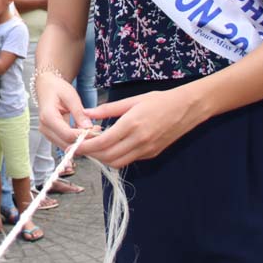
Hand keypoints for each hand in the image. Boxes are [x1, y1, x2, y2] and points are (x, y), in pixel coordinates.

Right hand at [36, 73, 91, 149]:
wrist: (47, 87)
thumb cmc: (57, 88)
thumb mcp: (70, 96)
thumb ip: (79, 113)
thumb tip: (88, 128)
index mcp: (48, 117)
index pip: (67, 134)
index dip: (84, 136)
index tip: (97, 130)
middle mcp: (45, 128)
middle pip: (66, 144)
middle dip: (84, 141)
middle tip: (98, 131)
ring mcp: (46, 133)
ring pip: (66, 146)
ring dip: (81, 142)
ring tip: (93, 130)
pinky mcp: (51, 135)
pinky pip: (65, 142)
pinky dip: (76, 140)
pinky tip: (84, 130)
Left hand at [79, 84, 206, 167]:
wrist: (187, 108)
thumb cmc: (159, 100)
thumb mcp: (132, 100)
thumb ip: (108, 109)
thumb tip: (87, 113)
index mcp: (132, 124)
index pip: (103, 142)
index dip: (87, 146)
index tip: (75, 144)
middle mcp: (139, 140)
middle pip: (108, 156)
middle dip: (92, 154)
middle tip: (81, 147)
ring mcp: (146, 149)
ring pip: (118, 162)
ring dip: (103, 158)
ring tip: (95, 147)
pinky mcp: (152, 154)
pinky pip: (129, 160)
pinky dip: (116, 157)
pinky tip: (111, 147)